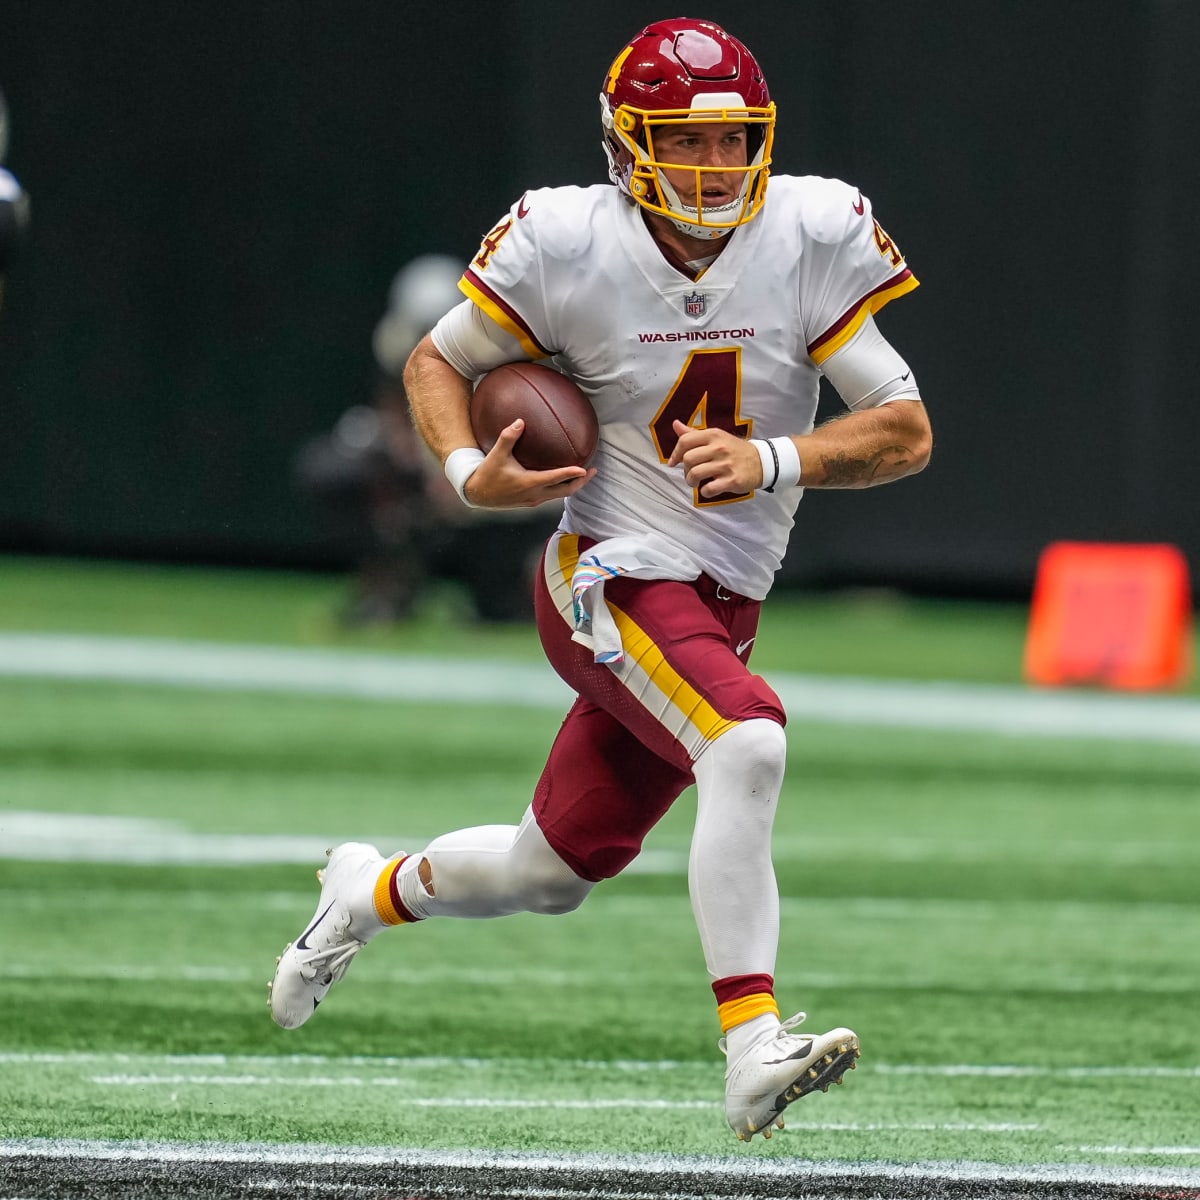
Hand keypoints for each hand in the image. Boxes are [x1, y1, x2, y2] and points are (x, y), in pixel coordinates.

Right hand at [465, 419, 595, 507]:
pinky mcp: (530, 502)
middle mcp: (535, 494)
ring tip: (583, 475)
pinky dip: (561, 487)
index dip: (572, 474)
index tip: (586, 468)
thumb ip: (508, 437)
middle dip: (581, 482)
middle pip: (565, 491)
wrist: (477, 495)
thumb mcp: (496, 454)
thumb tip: (521, 420)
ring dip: (573, 486)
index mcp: (529, 483)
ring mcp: (534, 500)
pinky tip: (562, 478)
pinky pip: (551, 495)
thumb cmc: (487, 473)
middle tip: (594, 471)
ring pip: (559, 495)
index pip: (556, 479)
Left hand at [667, 420, 762, 496]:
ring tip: (696, 483)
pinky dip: (705, 492)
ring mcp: (726, 465)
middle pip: (688, 459)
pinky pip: (708, 489)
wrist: (762, 461)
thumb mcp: (716, 437)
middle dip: (685, 470)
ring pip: (695, 474)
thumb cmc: (734, 450)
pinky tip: (709, 489)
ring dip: (691, 482)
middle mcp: (719, 448)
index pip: (685, 441)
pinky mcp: (732, 480)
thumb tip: (675, 424)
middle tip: (691, 474)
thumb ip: (694, 433)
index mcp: (713, 435)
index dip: (675, 453)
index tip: (674, 462)